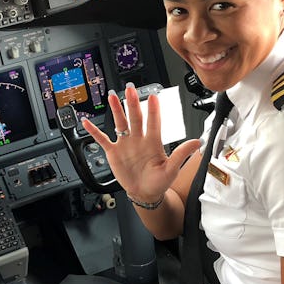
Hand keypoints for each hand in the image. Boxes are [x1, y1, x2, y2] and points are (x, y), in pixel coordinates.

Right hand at [82, 85, 198, 201]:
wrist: (144, 193)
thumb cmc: (159, 182)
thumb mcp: (172, 169)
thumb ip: (181, 154)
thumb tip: (196, 142)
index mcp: (153, 142)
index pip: (153, 122)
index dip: (153, 110)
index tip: (154, 97)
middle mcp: (138, 139)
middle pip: (135, 118)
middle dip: (133, 103)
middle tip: (131, 89)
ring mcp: (125, 144)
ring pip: (120, 123)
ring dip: (117, 110)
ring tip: (113, 97)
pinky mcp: (114, 152)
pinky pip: (103, 139)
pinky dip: (95, 132)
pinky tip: (88, 123)